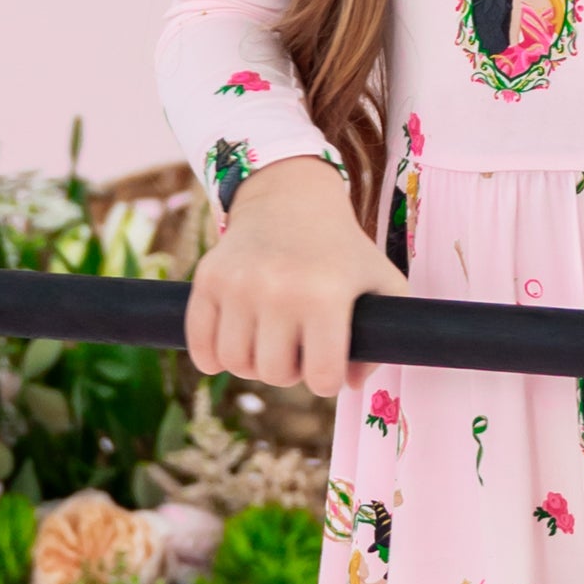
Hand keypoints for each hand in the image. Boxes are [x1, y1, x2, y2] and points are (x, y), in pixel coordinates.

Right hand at [184, 155, 406, 399]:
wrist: (289, 199)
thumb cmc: (341, 249)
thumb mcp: (382, 282)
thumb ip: (383, 338)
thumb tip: (351, 384)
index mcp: (326, 294)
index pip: (321, 377)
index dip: (326, 380)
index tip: (326, 367)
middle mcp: (279, 288)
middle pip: (274, 374)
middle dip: (289, 371)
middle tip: (296, 349)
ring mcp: (238, 283)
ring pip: (235, 363)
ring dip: (253, 364)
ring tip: (268, 343)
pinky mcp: (208, 278)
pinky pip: (200, 344)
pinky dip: (212, 357)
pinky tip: (233, 342)